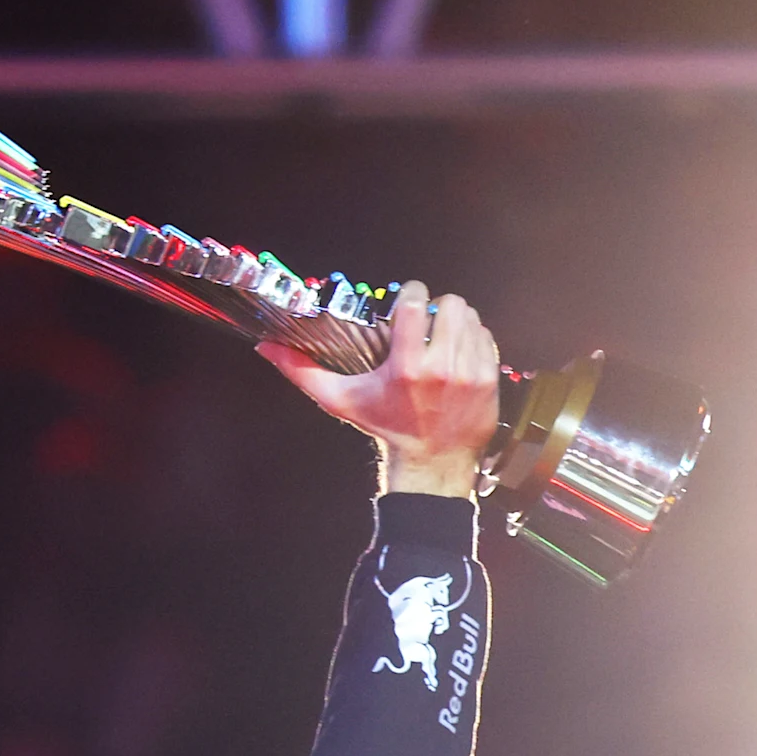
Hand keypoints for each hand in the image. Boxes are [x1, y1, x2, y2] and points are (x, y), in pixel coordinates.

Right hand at [260, 282, 501, 497]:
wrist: (432, 463)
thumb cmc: (387, 428)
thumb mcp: (342, 401)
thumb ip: (304, 372)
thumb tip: (267, 349)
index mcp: (406, 368)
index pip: (417, 302)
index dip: (412, 293)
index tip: (407, 303)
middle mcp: (441, 369)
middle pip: (450, 304)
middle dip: (436, 307)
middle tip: (427, 322)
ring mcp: (470, 374)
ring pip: (470, 316)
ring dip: (456, 320)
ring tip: (442, 335)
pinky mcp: (489, 381)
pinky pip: (486, 337)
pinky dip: (473, 338)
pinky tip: (458, 351)